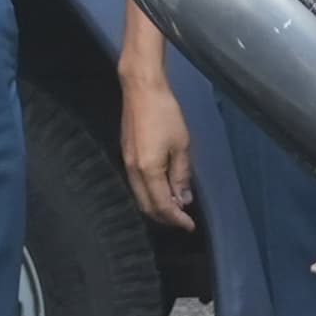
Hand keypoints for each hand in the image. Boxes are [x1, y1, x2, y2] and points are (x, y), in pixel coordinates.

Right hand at [119, 66, 196, 230]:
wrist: (141, 89)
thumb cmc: (165, 114)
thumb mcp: (181, 145)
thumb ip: (181, 175)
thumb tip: (183, 199)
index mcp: (148, 170)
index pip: (162, 205)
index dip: (176, 218)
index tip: (190, 226)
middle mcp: (133, 171)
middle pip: (146, 205)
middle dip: (164, 216)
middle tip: (183, 219)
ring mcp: (126, 162)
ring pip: (140, 195)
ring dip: (156, 205)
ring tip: (175, 205)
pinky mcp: (126, 154)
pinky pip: (137, 184)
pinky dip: (149, 192)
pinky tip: (162, 187)